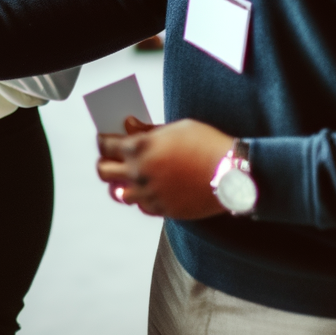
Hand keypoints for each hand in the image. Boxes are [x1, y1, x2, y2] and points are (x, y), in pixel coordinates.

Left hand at [96, 117, 235, 218]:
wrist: (232, 173)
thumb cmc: (207, 144)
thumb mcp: (176, 128)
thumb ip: (148, 129)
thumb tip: (129, 124)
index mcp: (140, 148)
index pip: (105, 145)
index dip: (103, 140)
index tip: (106, 139)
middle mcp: (139, 172)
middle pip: (103, 171)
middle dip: (105, 162)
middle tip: (112, 158)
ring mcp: (149, 194)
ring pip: (117, 193)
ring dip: (120, 183)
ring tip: (129, 176)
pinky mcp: (162, 210)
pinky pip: (141, 206)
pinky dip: (141, 198)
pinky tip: (149, 189)